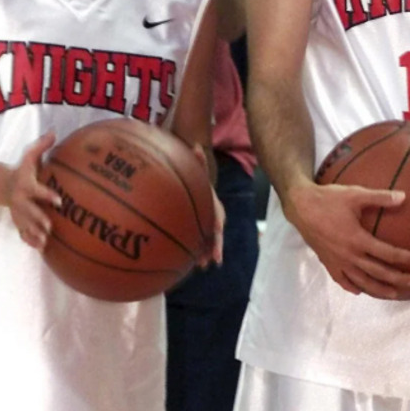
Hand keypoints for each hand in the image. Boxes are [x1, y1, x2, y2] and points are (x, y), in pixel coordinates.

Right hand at [6, 132, 61, 251]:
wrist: (3, 185)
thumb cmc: (22, 170)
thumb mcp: (29, 156)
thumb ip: (42, 145)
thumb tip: (54, 131)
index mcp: (26, 185)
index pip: (37, 191)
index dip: (48, 196)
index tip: (60, 201)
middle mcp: (21, 201)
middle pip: (30, 212)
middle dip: (39, 219)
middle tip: (50, 227)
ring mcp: (19, 213)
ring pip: (26, 225)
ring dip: (35, 234)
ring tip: (45, 242)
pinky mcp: (18, 221)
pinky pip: (23, 233)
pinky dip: (30, 241)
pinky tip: (40, 249)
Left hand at [191, 143, 225, 265]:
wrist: (197, 185)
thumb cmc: (195, 178)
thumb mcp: (196, 168)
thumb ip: (197, 159)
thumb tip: (195, 145)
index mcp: (213, 203)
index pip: (218, 212)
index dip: (217, 221)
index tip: (217, 228)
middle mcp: (213, 215)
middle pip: (217, 232)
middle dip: (216, 245)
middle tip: (215, 258)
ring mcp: (208, 224)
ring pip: (210, 241)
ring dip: (208, 253)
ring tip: (202, 265)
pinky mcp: (200, 230)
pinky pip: (201, 243)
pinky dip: (198, 253)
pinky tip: (191, 265)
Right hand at [285, 181, 409, 298]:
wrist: (300, 207)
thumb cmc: (328, 199)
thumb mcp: (355, 194)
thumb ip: (380, 198)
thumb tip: (404, 197)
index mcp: (357, 239)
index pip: (387, 253)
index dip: (405, 258)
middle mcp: (348, 255)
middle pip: (377, 272)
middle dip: (397, 279)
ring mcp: (337, 261)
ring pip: (361, 281)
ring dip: (379, 289)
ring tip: (393, 294)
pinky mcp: (327, 262)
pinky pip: (342, 280)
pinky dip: (352, 287)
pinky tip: (360, 291)